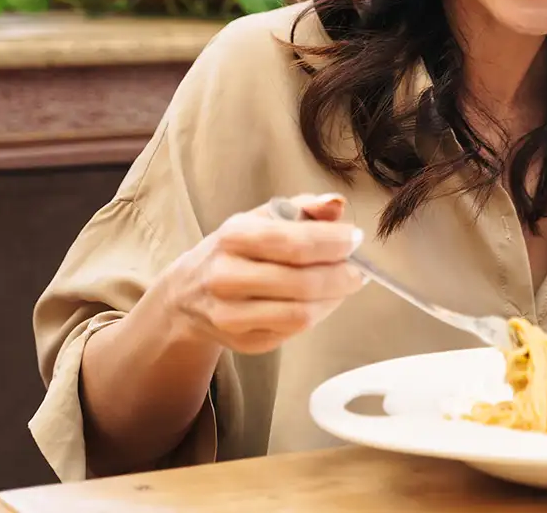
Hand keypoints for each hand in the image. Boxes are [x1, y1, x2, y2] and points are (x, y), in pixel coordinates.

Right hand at [158, 193, 364, 355]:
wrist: (189, 292)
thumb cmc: (237, 248)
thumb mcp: (263, 217)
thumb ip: (304, 208)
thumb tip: (337, 204)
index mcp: (233, 237)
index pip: (295, 243)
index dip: (334, 243)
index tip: (355, 239)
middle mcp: (226, 278)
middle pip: (303, 283)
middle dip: (341, 276)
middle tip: (358, 270)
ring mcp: (231, 315)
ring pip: (301, 314)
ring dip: (333, 299)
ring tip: (343, 285)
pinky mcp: (242, 343)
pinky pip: (293, 332)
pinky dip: (317, 316)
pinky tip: (321, 301)